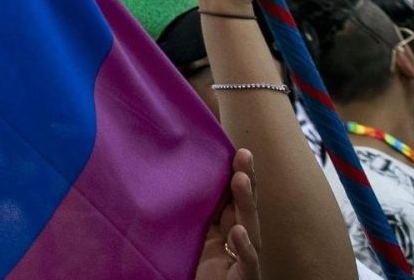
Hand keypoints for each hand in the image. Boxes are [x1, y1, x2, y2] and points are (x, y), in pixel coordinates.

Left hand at [193, 151, 257, 279]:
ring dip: (246, 203)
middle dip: (245, 179)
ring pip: (249, 228)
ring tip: (241, 180)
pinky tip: (239, 231)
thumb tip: (164, 173)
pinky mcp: (244, 278)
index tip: (233, 148)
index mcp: (223, 226)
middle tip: (244, 154)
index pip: (232, 196)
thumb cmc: (188, 265)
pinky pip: (248, 261)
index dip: (235, 173)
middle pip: (244, 206)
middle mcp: (237, 238)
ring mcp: (242, 258)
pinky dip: (245, 247)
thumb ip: (185, 210)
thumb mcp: (186, 233)